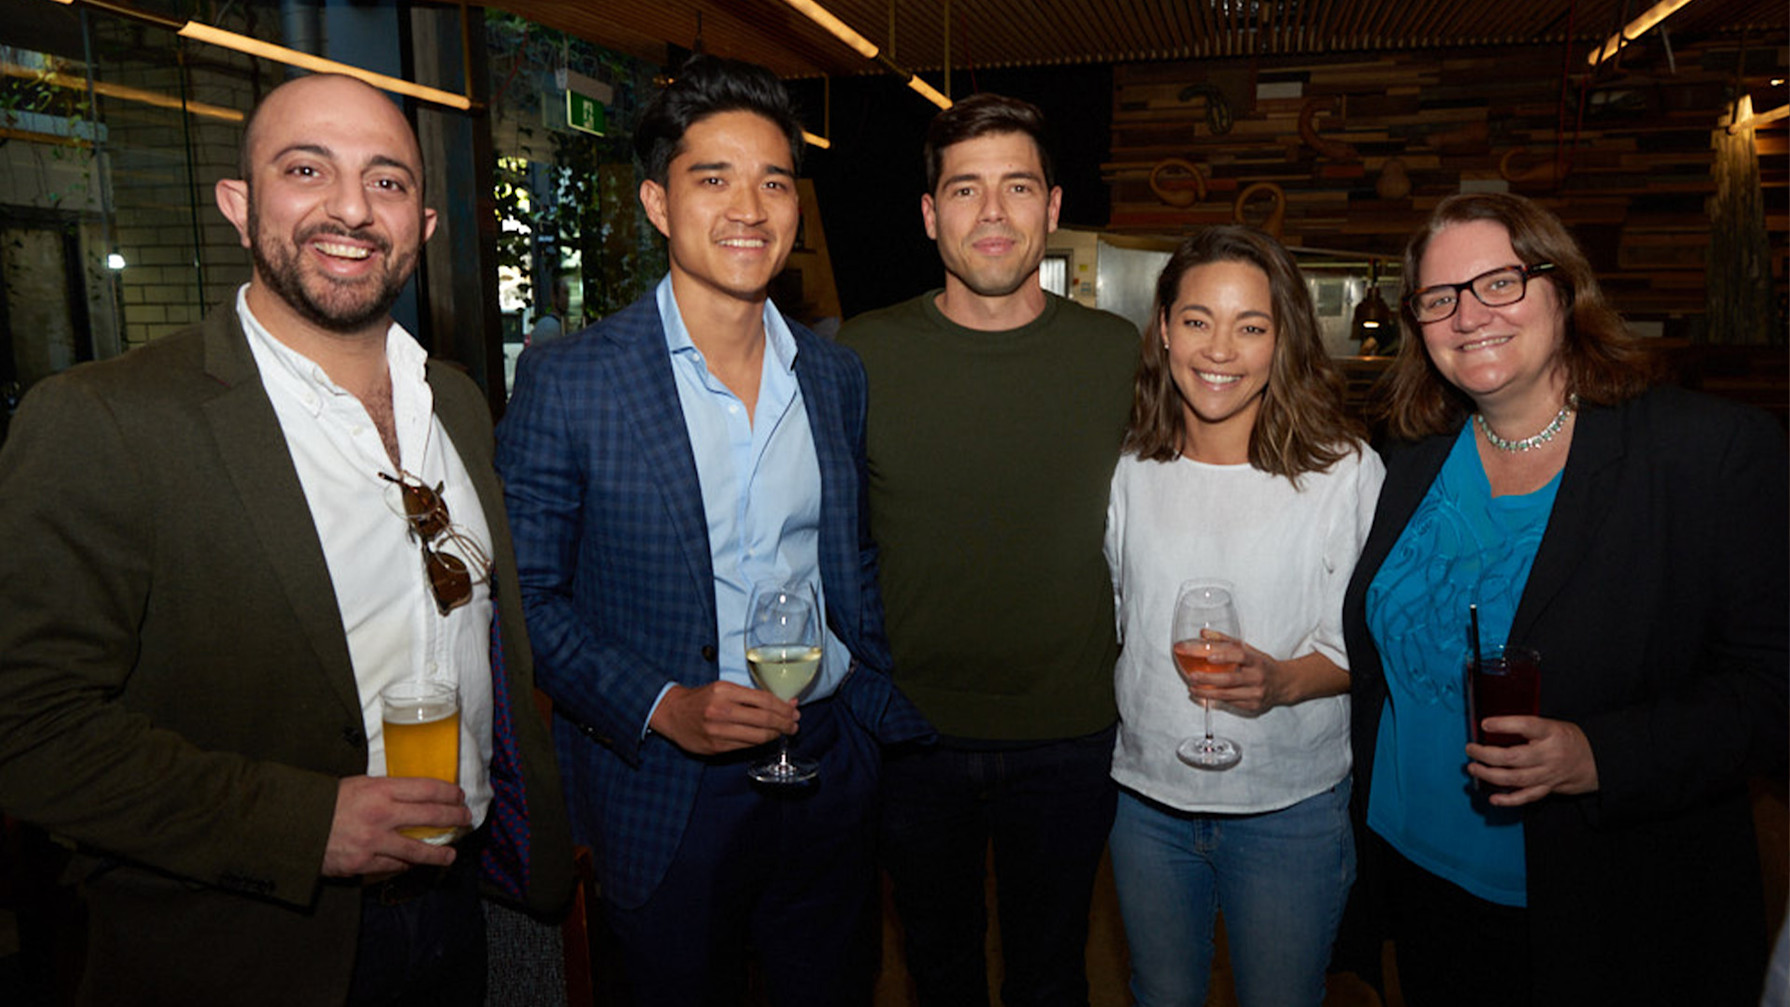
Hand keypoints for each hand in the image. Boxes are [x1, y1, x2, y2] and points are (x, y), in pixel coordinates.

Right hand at [322, 775, 468, 876]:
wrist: (292, 826)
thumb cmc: (326, 801)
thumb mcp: (358, 785)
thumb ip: (386, 791)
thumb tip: (414, 796)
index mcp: (381, 790)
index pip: (427, 789)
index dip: (449, 793)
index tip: (459, 796)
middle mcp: (381, 815)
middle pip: (431, 816)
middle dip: (454, 818)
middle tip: (465, 819)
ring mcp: (373, 842)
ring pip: (417, 850)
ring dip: (438, 853)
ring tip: (451, 855)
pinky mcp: (363, 863)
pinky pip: (393, 866)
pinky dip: (406, 864)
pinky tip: (415, 863)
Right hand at [649, 681, 797, 755]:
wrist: (672, 713)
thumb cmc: (702, 699)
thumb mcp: (725, 688)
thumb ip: (753, 696)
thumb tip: (786, 703)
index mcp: (725, 691)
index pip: (763, 700)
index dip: (783, 708)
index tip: (793, 711)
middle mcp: (721, 710)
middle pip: (764, 719)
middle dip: (784, 723)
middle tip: (794, 725)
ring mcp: (718, 730)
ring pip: (757, 736)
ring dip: (775, 735)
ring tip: (784, 732)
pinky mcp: (715, 747)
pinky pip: (745, 746)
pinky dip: (760, 743)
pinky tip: (766, 739)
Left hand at [1181, 631, 1347, 713]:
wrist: (1284, 684)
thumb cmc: (1262, 665)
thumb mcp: (1248, 650)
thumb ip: (1225, 641)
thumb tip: (1202, 633)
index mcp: (1257, 661)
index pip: (1240, 656)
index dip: (1224, 656)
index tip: (1209, 657)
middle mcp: (1257, 678)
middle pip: (1231, 680)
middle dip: (1208, 679)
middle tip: (1192, 676)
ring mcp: (1256, 694)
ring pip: (1228, 695)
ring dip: (1207, 692)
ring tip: (1192, 688)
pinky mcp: (1253, 707)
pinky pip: (1230, 704)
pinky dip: (1215, 700)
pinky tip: (1203, 696)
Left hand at [1465, 716, 1599, 806]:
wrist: (1596, 761)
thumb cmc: (1568, 740)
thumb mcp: (1553, 725)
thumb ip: (1528, 727)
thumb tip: (1493, 726)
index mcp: (1551, 733)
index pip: (1526, 726)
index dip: (1505, 724)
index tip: (1485, 724)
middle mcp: (1549, 755)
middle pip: (1514, 757)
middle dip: (1487, 754)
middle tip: (1471, 749)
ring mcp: (1548, 774)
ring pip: (1515, 778)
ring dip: (1490, 775)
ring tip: (1473, 768)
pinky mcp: (1547, 789)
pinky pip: (1526, 797)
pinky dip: (1508, 800)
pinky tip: (1493, 798)